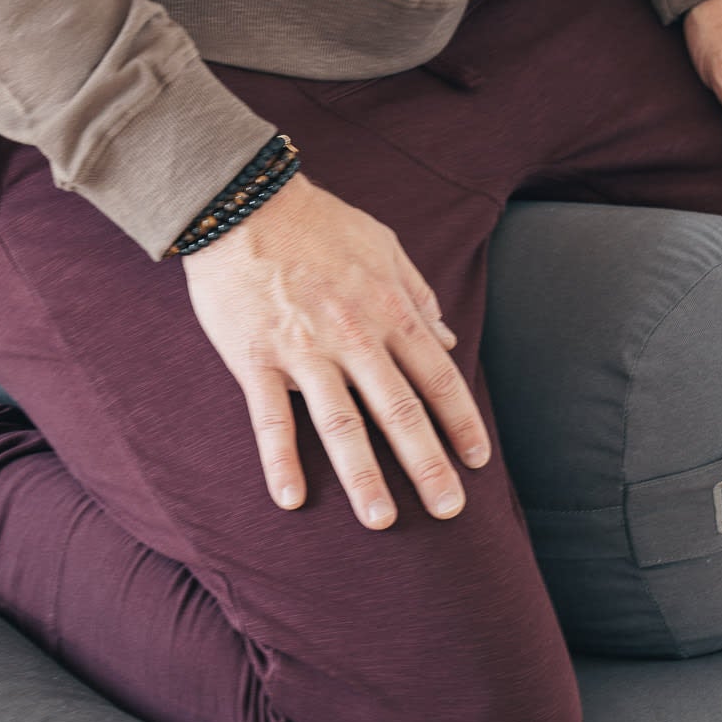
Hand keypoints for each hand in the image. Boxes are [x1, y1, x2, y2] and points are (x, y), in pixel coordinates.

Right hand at [181, 172, 491, 526]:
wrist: (244, 200)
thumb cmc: (317, 222)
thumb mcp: (384, 246)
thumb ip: (417, 294)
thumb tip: (446, 341)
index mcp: (388, 310)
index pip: (436, 378)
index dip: (460, 422)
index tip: (477, 462)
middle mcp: (353, 337)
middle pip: (399, 411)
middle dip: (428, 464)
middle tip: (449, 511)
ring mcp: (304, 351)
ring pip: (341, 425)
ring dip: (364, 477)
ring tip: (380, 521)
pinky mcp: (256, 359)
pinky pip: (270, 419)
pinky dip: (280, 461)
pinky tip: (290, 500)